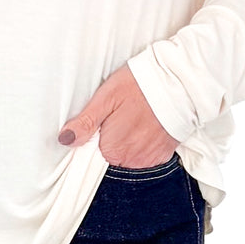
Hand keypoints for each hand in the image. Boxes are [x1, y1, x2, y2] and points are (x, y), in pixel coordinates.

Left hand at [58, 62, 178, 167]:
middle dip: (112, 136)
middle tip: (121, 113)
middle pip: (110, 154)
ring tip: (135, 116)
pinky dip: (144, 142)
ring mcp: (148, 160)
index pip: (92, 152)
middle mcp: (130, 160)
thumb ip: (86, 122)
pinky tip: (147, 124)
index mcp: (112, 148)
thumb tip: (66, 139)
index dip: (95, 135)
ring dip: (128, 140)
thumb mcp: (107, 97)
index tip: (103, 120)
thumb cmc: (140, 85)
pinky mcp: (162, 156)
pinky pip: (145, 154)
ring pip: (128, 154)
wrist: (179, 83)